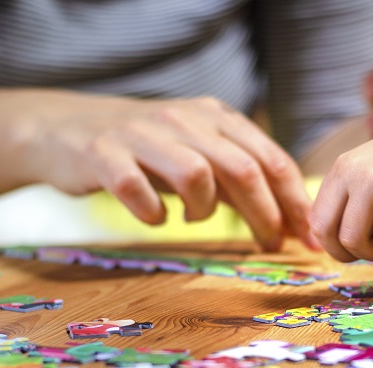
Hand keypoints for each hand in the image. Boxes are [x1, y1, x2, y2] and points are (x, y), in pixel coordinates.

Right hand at [29, 93, 317, 251]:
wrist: (66, 129)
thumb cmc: (147, 151)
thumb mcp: (199, 153)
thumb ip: (239, 180)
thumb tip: (289, 223)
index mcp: (215, 117)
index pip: (270, 158)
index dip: (294, 201)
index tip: (307, 238)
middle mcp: (183, 120)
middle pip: (243, 169)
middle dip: (265, 214)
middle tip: (268, 245)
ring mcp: (142, 134)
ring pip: (196, 174)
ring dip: (204, 210)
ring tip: (194, 218)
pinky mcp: (103, 153)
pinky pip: (135, 188)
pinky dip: (151, 212)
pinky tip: (155, 217)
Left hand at [309, 117, 372, 261]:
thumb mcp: (371, 174)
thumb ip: (351, 200)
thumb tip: (335, 244)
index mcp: (340, 169)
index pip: (316, 220)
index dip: (333, 244)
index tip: (356, 247)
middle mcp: (351, 172)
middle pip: (327, 234)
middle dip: (349, 254)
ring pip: (355, 240)